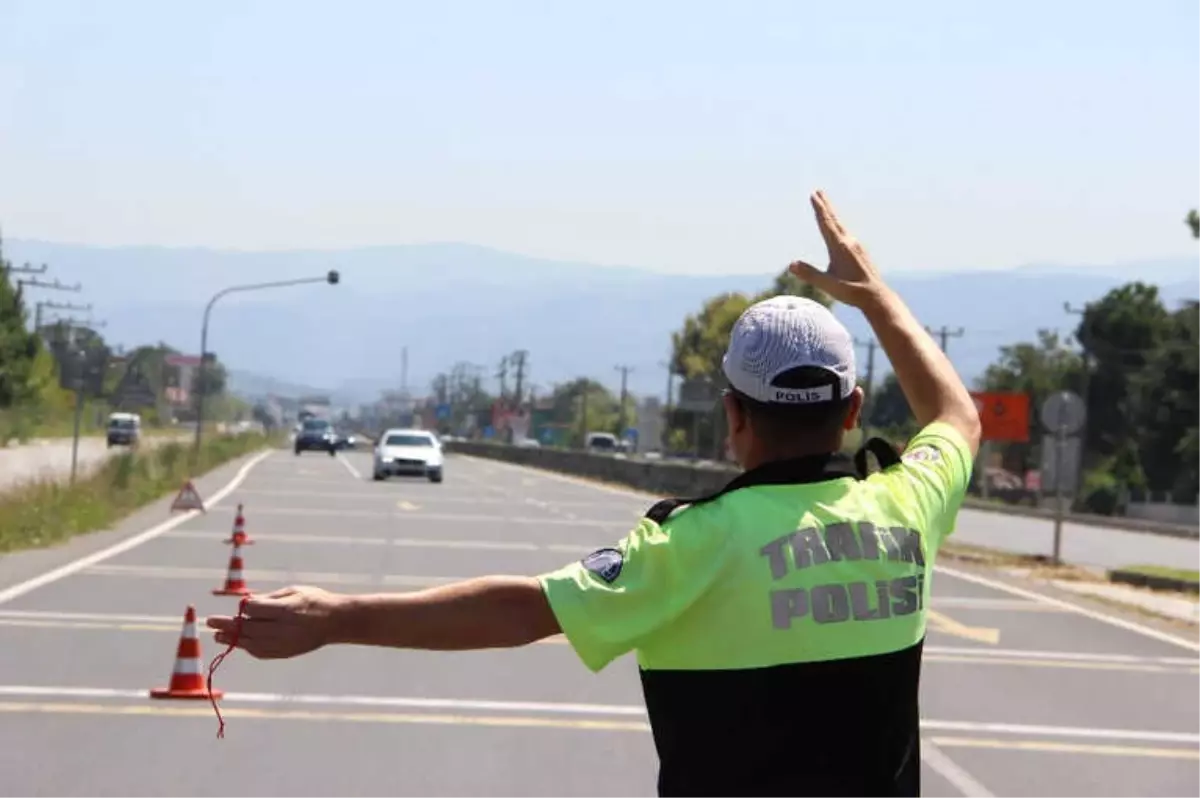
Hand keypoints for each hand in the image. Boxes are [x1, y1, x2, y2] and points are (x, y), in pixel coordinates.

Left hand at [206, 585, 342, 659]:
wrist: (335, 622)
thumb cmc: (314, 601)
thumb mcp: (293, 591)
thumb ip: (269, 598)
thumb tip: (246, 603)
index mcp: (286, 610)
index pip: (254, 610)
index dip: (243, 607)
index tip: (240, 605)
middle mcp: (283, 629)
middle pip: (248, 628)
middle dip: (228, 625)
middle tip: (211, 622)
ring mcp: (284, 643)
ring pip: (251, 643)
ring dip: (232, 639)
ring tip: (217, 636)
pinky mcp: (285, 653)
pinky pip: (261, 653)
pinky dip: (247, 647)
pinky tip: (238, 643)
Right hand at [788, 190, 887, 308]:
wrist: (876, 297)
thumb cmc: (852, 292)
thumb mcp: (828, 285)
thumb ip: (810, 274)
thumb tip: (791, 265)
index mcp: (840, 247)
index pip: (826, 224)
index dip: (819, 209)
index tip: (814, 195)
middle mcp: (849, 243)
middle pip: (834, 220)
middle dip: (825, 205)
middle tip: (818, 191)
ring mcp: (857, 246)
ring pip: (841, 226)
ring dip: (832, 215)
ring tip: (826, 207)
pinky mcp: (860, 252)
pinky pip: (846, 233)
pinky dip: (838, 225)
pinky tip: (838, 230)